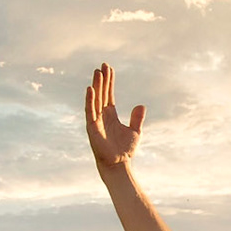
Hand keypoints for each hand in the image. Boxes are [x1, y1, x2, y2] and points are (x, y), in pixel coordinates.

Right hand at [85, 63, 145, 181]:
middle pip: (101, 94)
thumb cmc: (124, 150)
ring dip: (96, 86)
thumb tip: (141, 104)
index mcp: (110, 115)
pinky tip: (90, 89)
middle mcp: (102, 116)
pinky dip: (90, 100)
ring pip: (95, 99)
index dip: (109, 82)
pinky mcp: (92, 127)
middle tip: (102, 66)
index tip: (108, 69)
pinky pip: (90, 111)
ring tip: (98, 73)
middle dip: (102, 80)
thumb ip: (137, 118)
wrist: (118, 164)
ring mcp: (96, 120)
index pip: (108, 94)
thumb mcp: (135, 131)